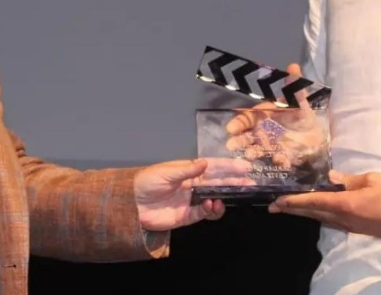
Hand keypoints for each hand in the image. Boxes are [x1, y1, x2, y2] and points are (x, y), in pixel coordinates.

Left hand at [134, 158, 250, 230]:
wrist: (131, 204)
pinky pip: (202, 214)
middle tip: (249, 182)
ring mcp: (190, 201)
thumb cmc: (147, 182)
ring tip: (226, 198)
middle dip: (233, 182)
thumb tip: (206, 163)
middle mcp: (192, 185)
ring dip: (223, 198)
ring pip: (213, 199)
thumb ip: (188, 170)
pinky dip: (209, 211)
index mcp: (188, 171)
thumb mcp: (166, 172)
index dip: (228, 166)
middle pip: (217, 183)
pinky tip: (211, 207)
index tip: (244, 165)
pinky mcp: (186, 217)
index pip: (212, 167)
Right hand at [225, 64, 327, 174]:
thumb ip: (294, 85)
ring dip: (252, 152)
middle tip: (230, 146)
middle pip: (246, 136)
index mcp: (263, 115)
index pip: (246, 118)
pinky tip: (281, 160)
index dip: (238, 123)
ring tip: (249, 156)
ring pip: (257, 149)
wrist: (314, 131)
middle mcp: (263, 131)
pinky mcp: (282, 155)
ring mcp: (271, 145)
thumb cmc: (300, 113)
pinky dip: (279, 160)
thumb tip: (293, 66)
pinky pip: (278, 159)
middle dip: (238, 141)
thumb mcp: (298, 98)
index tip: (230, 128)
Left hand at [269, 170, 380, 239]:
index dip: (294, 202)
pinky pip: (333, 222)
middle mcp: (345, 219)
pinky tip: (317, 213)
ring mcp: (351, 226)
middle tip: (273, 208)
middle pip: (313, 214)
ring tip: (290, 209)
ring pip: (322, 219)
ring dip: (305, 214)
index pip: (314, 202)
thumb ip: (349, 179)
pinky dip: (320, 216)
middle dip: (292, 210)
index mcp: (346, 205)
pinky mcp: (359, 229)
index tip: (277, 202)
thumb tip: (331, 177)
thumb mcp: (372, 179)